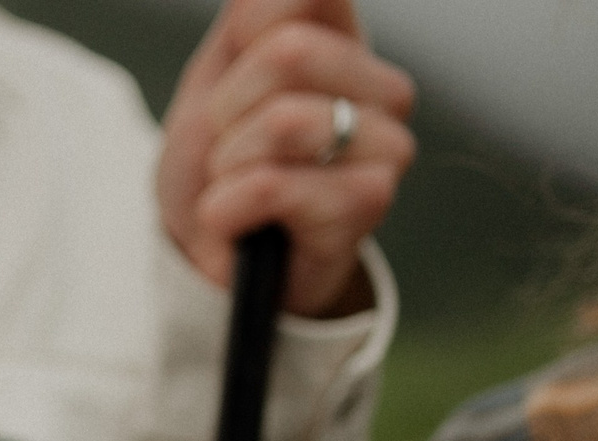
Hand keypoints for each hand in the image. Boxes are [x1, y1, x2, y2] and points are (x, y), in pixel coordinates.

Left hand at [159, 0, 415, 318]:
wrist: (211, 259)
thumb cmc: (218, 166)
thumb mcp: (214, 79)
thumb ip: (248, 20)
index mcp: (347, 44)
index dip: (246, 39)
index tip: (233, 84)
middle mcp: (382, 89)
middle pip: (285, 52)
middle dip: (227, 110)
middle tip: (228, 150)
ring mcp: (386, 146)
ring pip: (280, 121)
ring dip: (227, 163)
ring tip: (236, 186)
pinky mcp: (368, 201)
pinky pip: (269, 184)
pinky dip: (226, 207)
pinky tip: (236, 221)